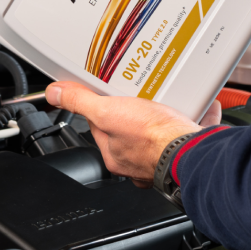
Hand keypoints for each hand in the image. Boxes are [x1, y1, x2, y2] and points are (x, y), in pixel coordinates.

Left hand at [45, 82, 219, 185]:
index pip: (101, 124)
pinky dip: (193, 114)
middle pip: (132, 125)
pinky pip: (188, 127)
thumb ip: (81, 102)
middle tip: (143, 91)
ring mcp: (164, 153)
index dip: (103, 104)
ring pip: (161, 128)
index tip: (109, 91)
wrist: (192, 151)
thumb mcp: (107, 112)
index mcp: (115, 153)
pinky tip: (195, 103)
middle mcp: (139, 158)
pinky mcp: (187, 147)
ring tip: (167, 95)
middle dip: (139, 107)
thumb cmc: (152, 139)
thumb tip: (55, 94)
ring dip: (166, 111)